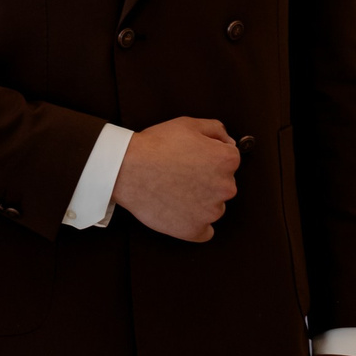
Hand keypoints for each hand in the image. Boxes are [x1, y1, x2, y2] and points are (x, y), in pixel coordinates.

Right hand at [113, 118, 239, 240]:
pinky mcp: (195, 230)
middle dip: (206, 180)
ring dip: (200, 202)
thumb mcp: (188, 124)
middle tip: (180, 175)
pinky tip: (180, 213)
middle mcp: (226, 187)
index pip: (228, 161)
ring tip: (174, 192)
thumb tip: (228, 142)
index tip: (190, 159)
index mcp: (227, 160)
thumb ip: (216, 129)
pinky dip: (195, 225)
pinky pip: (205, 232)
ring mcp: (211, 211)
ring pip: (213, 207)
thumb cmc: (156, 145)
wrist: (127, 169)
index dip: (208, 157)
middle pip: (223, 185)